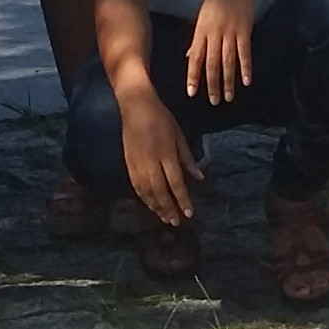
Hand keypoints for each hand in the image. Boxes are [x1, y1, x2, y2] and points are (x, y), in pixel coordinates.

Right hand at [118, 87, 203, 226]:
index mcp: (166, 154)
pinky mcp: (128, 163)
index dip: (182, 199)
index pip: (176, 183)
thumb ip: (188, 158)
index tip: (189, 213)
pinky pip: (136, 186)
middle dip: (169, 208)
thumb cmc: (161, 118)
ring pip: (147, 192)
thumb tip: (199, 177)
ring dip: (156, 207)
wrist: (135, 106)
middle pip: (160, 191)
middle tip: (177, 222)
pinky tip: (150, 205)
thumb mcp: (179, 135)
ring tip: (165, 218)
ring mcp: (138, 164)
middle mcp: (151, 162)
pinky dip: (144, 198)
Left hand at [185, 0, 260, 103]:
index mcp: (201, 30)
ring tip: (228, 98)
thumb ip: (198, 38)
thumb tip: (191, 57)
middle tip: (213, 102)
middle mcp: (214, 32)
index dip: (193, 76)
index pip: (195, 58)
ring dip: (228, 81)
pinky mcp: (245, 29)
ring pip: (227, 61)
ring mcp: (230, 31)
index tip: (192, 93)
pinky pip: (244, 52)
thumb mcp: (202, 15)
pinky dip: (245, 67)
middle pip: (212, 63)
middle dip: (212, 84)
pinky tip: (246, 81)